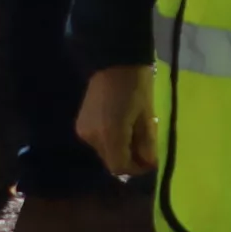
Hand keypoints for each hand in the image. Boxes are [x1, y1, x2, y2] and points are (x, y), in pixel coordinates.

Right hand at [77, 64, 156, 178]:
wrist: (114, 62)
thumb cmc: (138, 85)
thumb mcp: (147, 115)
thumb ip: (147, 143)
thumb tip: (150, 165)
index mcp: (110, 135)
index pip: (119, 167)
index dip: (135, 169)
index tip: (150, 161)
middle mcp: (92, 138)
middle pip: (111, 161)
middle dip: (130, 158)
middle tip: (146, 145)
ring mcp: (83, 132)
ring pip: (104, 152)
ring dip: (120, 149)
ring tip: (136, 131)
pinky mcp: (80, 126)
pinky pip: (98, 142)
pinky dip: (111, 140)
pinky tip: (122, 126)